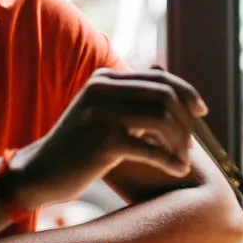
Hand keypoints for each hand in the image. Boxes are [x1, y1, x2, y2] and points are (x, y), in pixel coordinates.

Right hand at [10, 68, 205, 208]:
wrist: (40, 172)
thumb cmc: (78, 145)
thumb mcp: (102, 111)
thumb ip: (131, 93)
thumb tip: (164, 70)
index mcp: (105, 79)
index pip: (159, 77)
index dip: (187, 92)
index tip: (202, 111)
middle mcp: (102, 90)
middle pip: (165, 95)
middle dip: (186, 120)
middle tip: (191, 144)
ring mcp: (101, 114)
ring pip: (162, 120)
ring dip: (180, 143)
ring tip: (182, 160)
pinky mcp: (102, 141)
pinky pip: (151, 148)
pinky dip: (170, 160)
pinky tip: (176, 170)